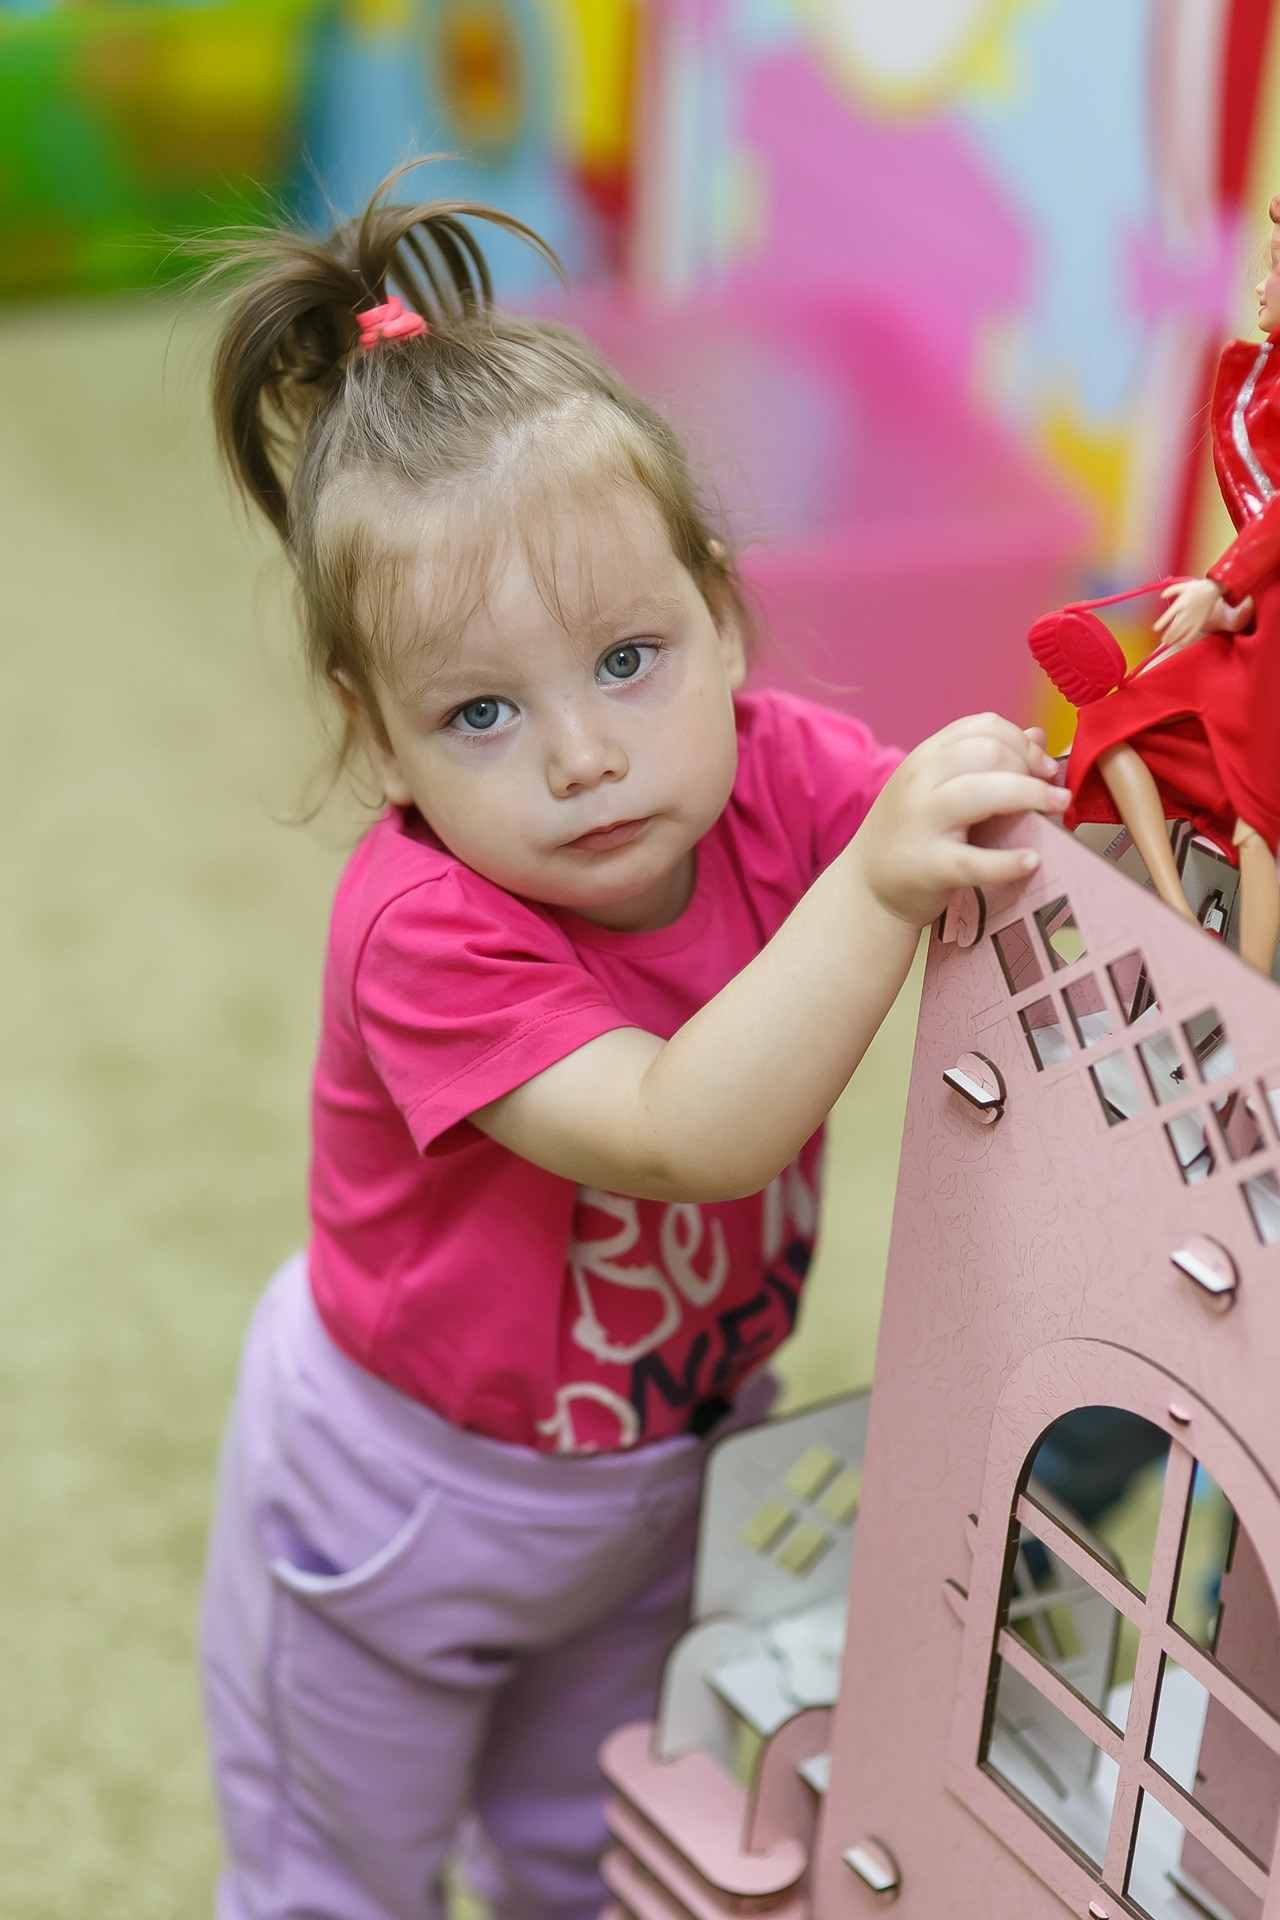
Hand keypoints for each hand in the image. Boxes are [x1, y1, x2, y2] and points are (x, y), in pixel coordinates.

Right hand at [849, 713, 1068, 927]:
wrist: (866, 885)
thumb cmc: (912, 833)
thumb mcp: (939, 787)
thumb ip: (984, 760)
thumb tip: (1037, 736)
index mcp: (926, 758)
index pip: (981, 726)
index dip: (1021, 741)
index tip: (1042, 766)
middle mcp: (920, 782)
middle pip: (986, 752)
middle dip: (1029, 766)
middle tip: (1052, 791)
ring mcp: (921, 822)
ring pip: (982, 793)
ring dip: (1030, 796)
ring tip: (1057, 808)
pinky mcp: (927, 866)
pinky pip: (973, 861)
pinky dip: (1008, 862)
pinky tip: (1031, 861)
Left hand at [1153, 577, 1225, 650]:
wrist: (1212, 589)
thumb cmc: (1195, 588)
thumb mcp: (1182, 586)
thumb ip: (1170, 590)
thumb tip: (1161, 596)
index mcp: (1181, 603)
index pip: (1169, 615)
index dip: (1162, 623)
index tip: (1156, 629)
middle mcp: (1186, 612)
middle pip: (1174, 626)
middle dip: (1168, 635)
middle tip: (1162, 640)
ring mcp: (1193, 618)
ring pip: (1182, 631)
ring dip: (1174, 638)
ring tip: (1168, 643)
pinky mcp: (1200, 622)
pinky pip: (1193, 633)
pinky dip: (1187, 639)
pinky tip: (1181, 643)